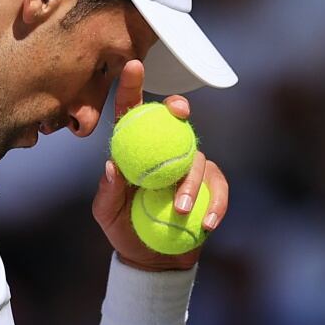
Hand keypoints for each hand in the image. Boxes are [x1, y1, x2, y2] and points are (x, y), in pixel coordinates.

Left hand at [91, 60, 229, 271]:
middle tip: (177, 110)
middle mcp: (163, 149)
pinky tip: (205, 223)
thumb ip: (108, 191)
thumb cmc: (124, 228)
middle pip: (174, 120)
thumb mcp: (106, 213)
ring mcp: (189, 166)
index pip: (132, 113)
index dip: (132, 87)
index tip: (134, 66)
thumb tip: (111, 166)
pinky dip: (214, 204)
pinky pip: (218, 188)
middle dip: (177, 107)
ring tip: (180, 209)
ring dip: (190, 182)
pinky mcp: (212, 186)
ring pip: (197, 157)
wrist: (152, 258)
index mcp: (134, 149)